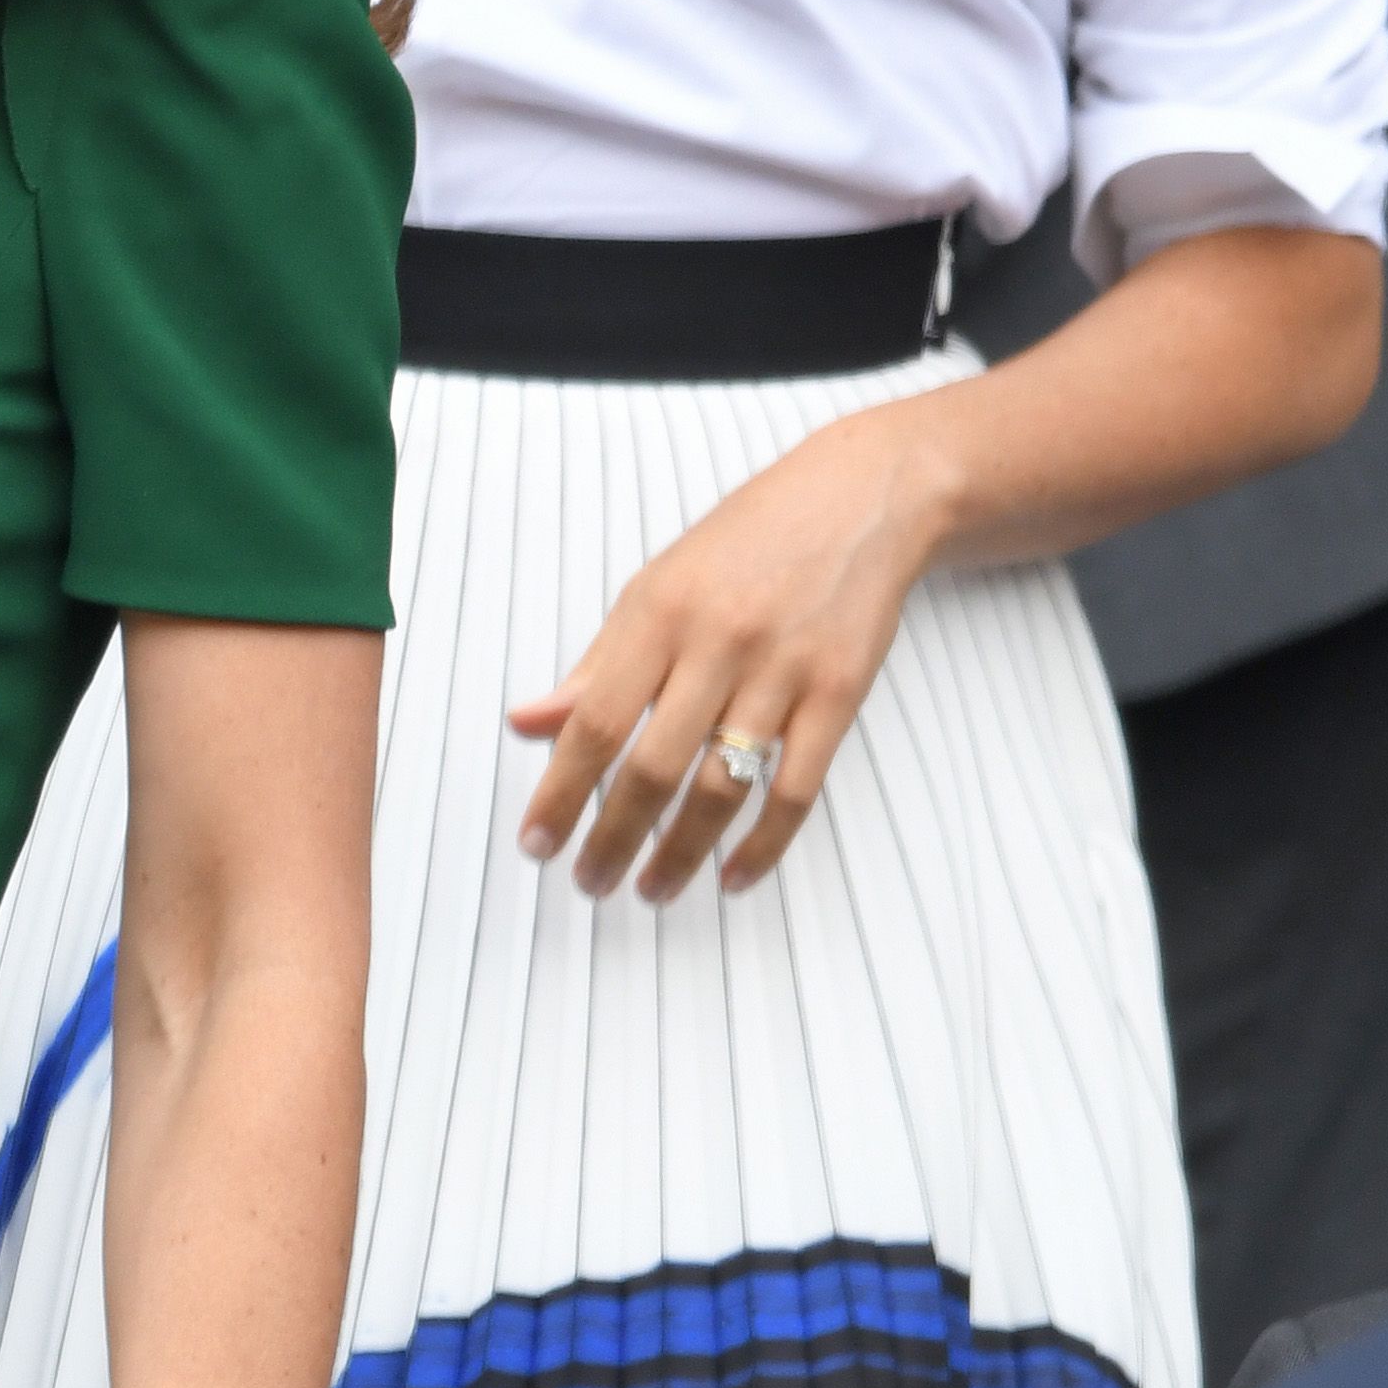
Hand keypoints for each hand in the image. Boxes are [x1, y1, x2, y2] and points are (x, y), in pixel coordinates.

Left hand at [504, 408, 940, 901]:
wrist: (861, 498)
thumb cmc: (748, 541)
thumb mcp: (656, 585)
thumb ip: (596, 662)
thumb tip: (526, 722)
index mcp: (658, 613)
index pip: (594, 720)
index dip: (559, 790)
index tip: (536, 842)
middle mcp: (717, 642)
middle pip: (653, 766)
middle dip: (612, 838)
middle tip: (588, 884)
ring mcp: (782, 671)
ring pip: (722, 789)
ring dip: (680, 853)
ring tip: (650, 890)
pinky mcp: (839, 694)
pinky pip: (795, 790)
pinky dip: (763, 845)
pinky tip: (733, 877)